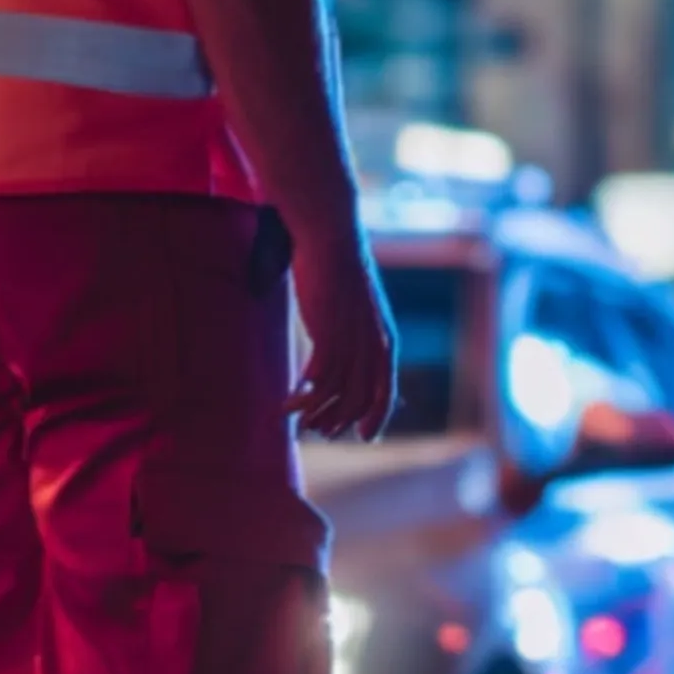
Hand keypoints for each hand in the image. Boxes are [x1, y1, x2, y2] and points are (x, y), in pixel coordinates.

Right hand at [289, 230, 397, 441]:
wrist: (330, 236)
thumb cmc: (339, 269)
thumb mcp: (358, 308)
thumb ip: (358, 333)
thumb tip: (345, 350)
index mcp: (387, 341)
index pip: (386, 392)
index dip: (376, 418)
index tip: (363, 438)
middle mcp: (375, 346)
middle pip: (360, 401)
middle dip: (339, 421)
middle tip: (318, 432)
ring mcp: (353, 342)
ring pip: (337, 395)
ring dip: (316, 413)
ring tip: (296, 421)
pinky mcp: (329, 334)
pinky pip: (318, 381)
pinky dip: (302, 398)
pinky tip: (287, 403)